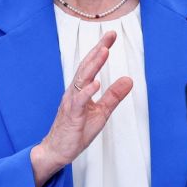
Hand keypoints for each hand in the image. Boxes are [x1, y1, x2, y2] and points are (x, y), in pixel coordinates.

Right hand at [30, 30, 132, 186]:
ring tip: (104, 51)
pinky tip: (96, 83)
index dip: (101, 49)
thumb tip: (129, 79)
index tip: (111, 35)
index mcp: (81, 89)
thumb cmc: (77, 130)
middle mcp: (74, 91)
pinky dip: (87, 92)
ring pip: (82, 80)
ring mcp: (71, 102)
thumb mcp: (101, 112)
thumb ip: (113, 95)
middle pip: (86, 66)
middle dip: (98, 49)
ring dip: (93, 65)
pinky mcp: (71, 116)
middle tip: (110, 35)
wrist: (57, 151)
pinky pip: (78, 101)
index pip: (91, 65)